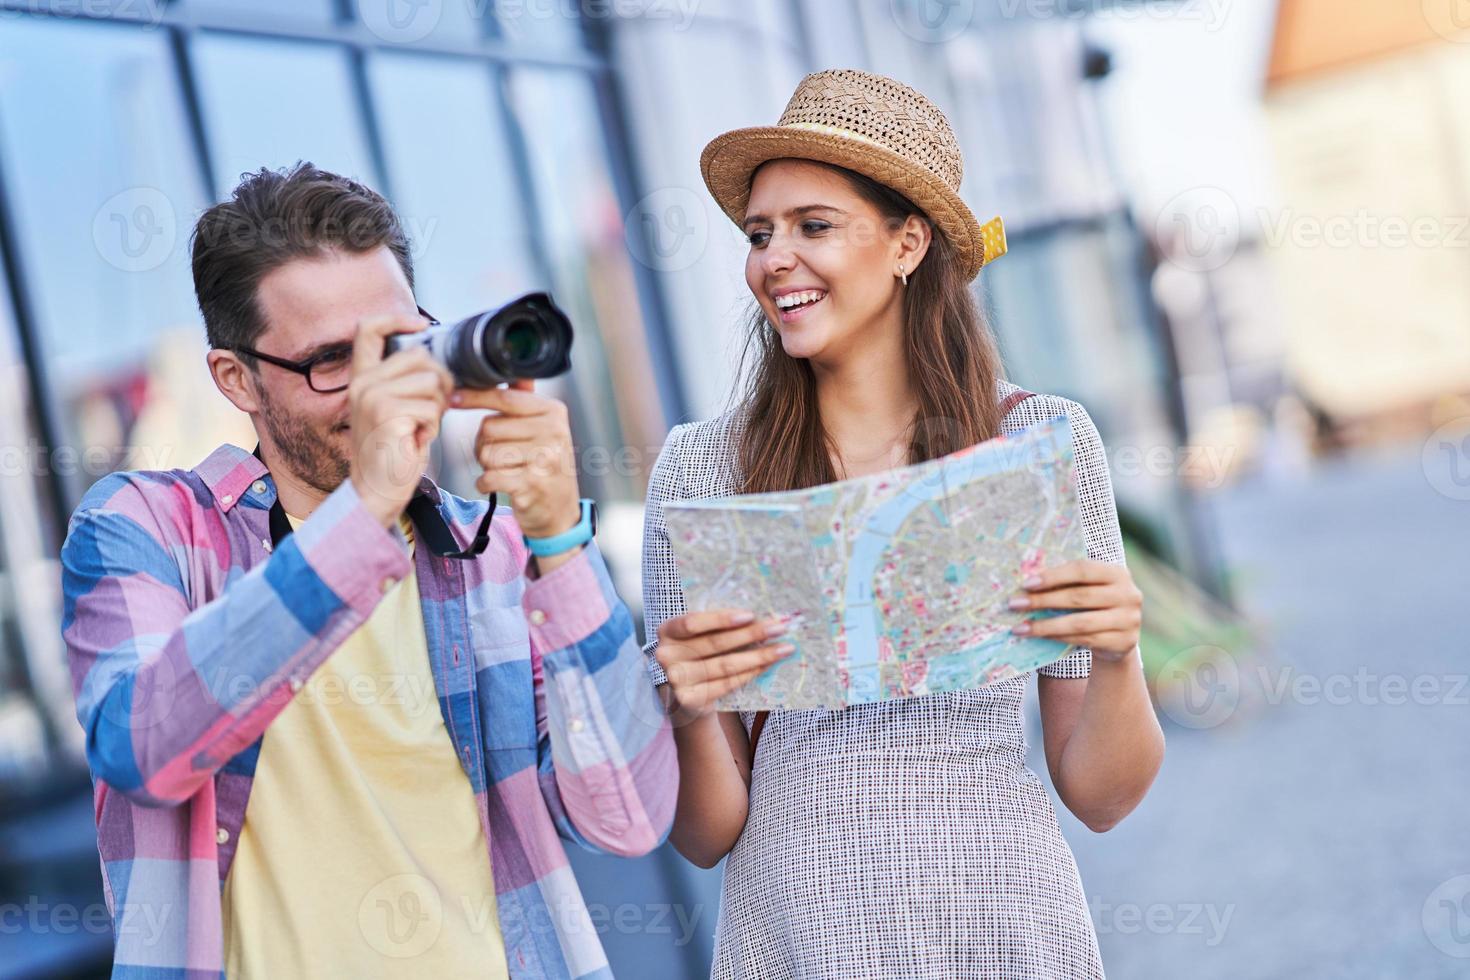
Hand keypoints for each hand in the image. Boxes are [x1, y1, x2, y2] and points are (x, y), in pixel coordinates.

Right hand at [348, 314, 452, 527]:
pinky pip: (432, 407)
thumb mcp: (396, 408)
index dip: (395, 319)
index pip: (368, 330)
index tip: (419, 325)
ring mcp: (372, 397)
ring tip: (420, 427)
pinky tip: (417, 438)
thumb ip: (406, 381)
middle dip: (439, 381)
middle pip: (420, 356)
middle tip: (433, 407)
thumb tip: (438, 360)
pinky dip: (433, 426)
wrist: (377, 490)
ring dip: (437, 408)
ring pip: (431, 381)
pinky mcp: (387, 414)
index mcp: (362, 378)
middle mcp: (363, 384)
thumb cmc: (393, 451)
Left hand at [450, 380, 578, 540]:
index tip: (453, 397)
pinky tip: (500, 485)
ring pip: (487, 453)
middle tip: (501, 455)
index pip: (504, 397)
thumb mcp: (545, 430)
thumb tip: (510, 373)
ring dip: (487, 465)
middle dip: (484, 443)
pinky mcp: (531, 485)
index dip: (474, 397)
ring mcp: (544, 459)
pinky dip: (486, 484)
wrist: (561, 512)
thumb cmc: (545, 467)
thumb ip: (526, 403)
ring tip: (506, 471)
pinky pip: (489, 477)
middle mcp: (553, 432)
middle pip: (490, 427)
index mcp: (553, 412)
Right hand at [655, 611, 793, 722]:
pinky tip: (767, 665)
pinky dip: (751, 673)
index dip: (721, 619)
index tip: (750, 615)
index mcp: (666, 631)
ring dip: (759, 656)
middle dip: (751, 634)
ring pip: (725, 665)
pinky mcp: (690, 700)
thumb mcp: (697, 636)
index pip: (693, 622)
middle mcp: (666, 656)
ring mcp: (676, 680)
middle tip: (780, 628)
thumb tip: (760, 616)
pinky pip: (727, 684)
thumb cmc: (697, 654)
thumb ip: (717, 626)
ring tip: (783, 648)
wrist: (684, 695)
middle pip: (715, 643)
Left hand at [1009, 559, 1142, 662]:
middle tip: (1015, 604)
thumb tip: (1025, 583)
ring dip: (1045, 625)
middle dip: (1043, 600)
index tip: (1026, 584)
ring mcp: (1129, 620)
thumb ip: (1067, 582)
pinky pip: (1084, 640)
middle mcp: (1129, 594)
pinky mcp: (1125, 642)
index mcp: (1118, 573)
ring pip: (1080, 622)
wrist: (1119, 637)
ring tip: (1020, 627)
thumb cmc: (1095, 605)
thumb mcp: (1087, 588)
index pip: (1082, 570)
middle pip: (1079, 597)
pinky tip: (1040, 636)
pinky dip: (1058, 637)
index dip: (1053, 576)